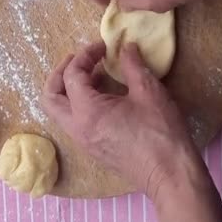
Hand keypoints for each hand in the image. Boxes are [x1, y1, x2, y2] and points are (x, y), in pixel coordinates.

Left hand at [42, 42, 202, 201]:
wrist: (170, 175)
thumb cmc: (161, 132)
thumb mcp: (148, 91)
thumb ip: (132, 65)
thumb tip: (126, 46)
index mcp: (87, 112)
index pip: (72, 75)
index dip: (85, 55)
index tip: (103, 46)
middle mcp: (78, 128)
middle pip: (50, 97)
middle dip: (60, 73)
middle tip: (80, 59)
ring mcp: (83, 142)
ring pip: (59, 112)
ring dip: (68, 89)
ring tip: (91, 75)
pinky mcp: (92, 149)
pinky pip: (73, 122)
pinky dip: (78, 104)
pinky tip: (102, 95)